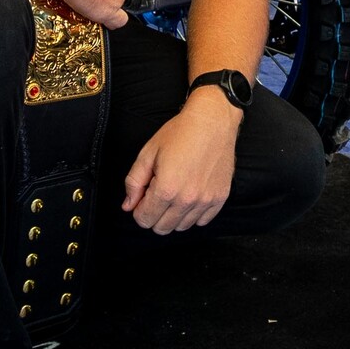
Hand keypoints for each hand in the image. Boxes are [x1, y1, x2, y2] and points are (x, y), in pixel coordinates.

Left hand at [122, 93, 241, 234]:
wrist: (212, 121)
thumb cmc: (180, 133)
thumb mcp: (148, 153)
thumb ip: (134, 183)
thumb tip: (128, 205)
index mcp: (166, 189)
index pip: (144, 219)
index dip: (138, 210)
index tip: (143, 197)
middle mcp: (187, 199)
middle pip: (162, 228)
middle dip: (154, 215)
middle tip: (157, 196)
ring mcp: (206, 200)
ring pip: (182, 227)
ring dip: (173, 216)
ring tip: (175, 194)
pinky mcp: (220, 197)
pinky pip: (202, 221)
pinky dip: (193, 214)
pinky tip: (190, 197)